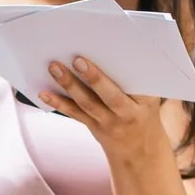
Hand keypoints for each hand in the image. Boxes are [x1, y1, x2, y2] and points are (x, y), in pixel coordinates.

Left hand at [39, 55, 167, 166]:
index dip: (126, 69)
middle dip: (95, 78)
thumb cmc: (144, 109)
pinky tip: (43, 93)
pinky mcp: (93, 126)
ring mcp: (109, 123)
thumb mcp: (151, 96)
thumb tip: (119, 45)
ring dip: (70, 85)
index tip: (113, 49)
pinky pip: (75, 114)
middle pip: (110, 96)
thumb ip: (137, 75)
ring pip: (87, 104)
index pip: (138, 83)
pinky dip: (58, 103)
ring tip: (54, 67)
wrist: (140, 149)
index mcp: (146, 101)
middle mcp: (128, 114)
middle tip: (78, 60)